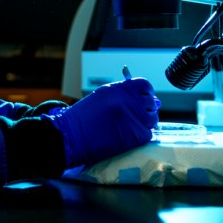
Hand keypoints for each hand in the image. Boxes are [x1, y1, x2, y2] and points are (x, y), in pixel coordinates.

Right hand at [45, 77, 159, 167]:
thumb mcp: (102, 97)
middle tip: (138, 117)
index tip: (145, 99)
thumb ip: (123, 95)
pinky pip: (147, 134)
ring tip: (131, 128)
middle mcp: (128, 101)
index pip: (145, 85)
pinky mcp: (135, 135)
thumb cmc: (83, 118)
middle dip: (146, 110)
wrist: (70, 136)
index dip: (147, 92)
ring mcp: (133, 118)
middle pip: (151, 103)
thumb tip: (146, 99)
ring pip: (152, 120)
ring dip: (145, 124)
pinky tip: (127, 137)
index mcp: (119, 89)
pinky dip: (140, 137)